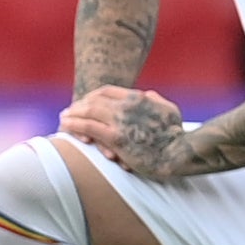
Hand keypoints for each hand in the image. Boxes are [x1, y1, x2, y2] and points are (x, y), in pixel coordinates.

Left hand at [61, 86, 189, 178]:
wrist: (181, 153)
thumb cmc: (178, 134)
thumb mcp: (170, 110)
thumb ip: (156, 100)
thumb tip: (148, 95)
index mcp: (139, 98)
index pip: (107, 91)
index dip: (91, 96)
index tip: (84, 103)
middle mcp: (127, 106)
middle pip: (93, 100)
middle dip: (78, 105)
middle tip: (68, 111)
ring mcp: (120, 121)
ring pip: (87, 112)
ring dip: (72, 114)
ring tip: (62, 118)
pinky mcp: (115, 138)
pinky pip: (87, 127)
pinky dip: (74, 125)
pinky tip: (65, 126)